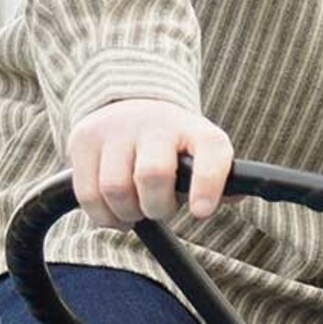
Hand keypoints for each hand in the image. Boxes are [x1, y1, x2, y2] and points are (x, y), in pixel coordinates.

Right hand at [66, 100, 233, 228]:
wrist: (131, 108)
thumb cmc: (175, 148)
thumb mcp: (202, 158)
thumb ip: (220, 182)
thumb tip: (238, 194)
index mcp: (196, 130)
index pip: (211, 150)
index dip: (208, 182)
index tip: (201, 212)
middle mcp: (157, 122)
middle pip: (152, 175)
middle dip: (156, 207)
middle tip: (158, 208)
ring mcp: (117, 127)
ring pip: (115, 189)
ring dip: (127, 214)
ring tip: (136, 209)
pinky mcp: (85, 137)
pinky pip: (88, 194)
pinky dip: (102, 216)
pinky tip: (114, 211)